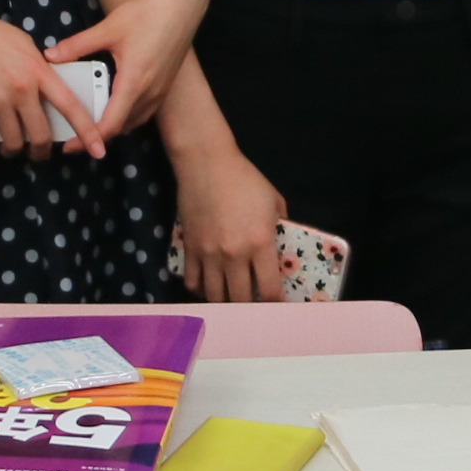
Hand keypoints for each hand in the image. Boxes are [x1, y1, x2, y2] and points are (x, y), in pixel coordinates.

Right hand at [0, 0, 82, 159]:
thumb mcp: (25, 45)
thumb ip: (38, 69)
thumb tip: (45, 89)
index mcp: (40, 71)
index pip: (71, 107)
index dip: (88, 132)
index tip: (99, 150)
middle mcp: (23, 88)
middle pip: (41, 135)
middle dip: (42, 152)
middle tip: (40, 154)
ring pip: (14, 142)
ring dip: (13, 152)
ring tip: (9, 150)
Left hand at [49, 0, 207, 148]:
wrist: (183, 5)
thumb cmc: (147, 14)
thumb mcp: (108, 28)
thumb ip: (78, 45)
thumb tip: (50, 56)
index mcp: (134, 83)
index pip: (110, 124)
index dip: (88, 139)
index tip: (70, 146)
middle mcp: (150, 93)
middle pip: (121, 128)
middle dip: (97, 136)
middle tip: (73, 134)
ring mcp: (160, 92)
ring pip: (134, 122)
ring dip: (113, 126)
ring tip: (90, 123)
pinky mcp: (165, 86)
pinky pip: (143, 112)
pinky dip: (126, 116)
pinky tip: (113, 104)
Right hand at [172, 142, 288, 302]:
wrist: (206, 162)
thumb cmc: (244, 179)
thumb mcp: (273, 201)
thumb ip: (280, 227)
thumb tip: (281, 245)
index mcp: (260, 243)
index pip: (270, 289)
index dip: (277, 305)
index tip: (279, 308)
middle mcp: (235, 255)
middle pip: (242, 300)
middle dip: (251, 308)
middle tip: (255, 307)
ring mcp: (209, 254)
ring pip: (215, 296)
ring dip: (225, 302)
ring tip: (232, 300)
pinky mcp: (190, 248)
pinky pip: (192, 281)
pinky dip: (201, 290)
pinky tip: (208, 287)